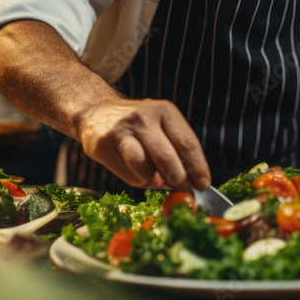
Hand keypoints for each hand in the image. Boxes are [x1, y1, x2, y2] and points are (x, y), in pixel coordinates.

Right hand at [76, 97, 211, 190]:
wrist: (96, 112)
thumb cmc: (136, 125)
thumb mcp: (160, 127)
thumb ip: (175, 151)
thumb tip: (187, 184)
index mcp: (164, 111)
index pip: (187, 142)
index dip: (198, 167)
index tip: (203, 184)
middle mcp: (143, 117)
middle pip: (166, 157)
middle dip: (178, 179)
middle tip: (181, 188)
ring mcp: (121, 130)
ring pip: (144, 166)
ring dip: (153, 180)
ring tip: (153, 178)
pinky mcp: (103, 144)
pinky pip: (127, 173)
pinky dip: (137, 180)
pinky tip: (136, 173)